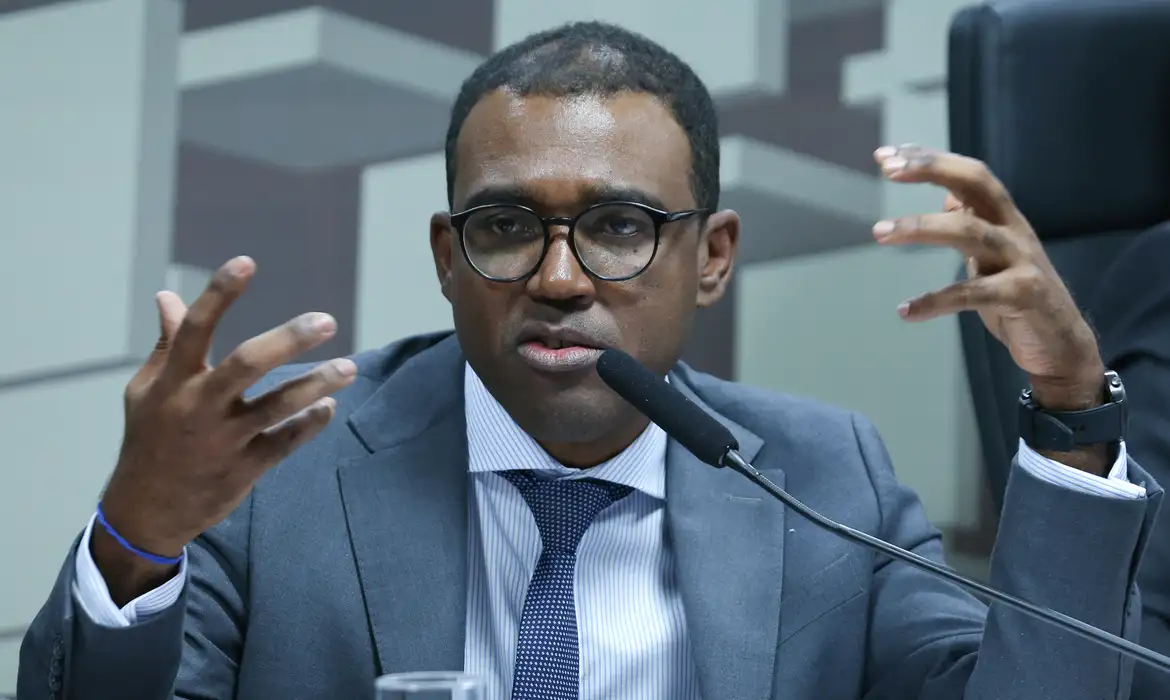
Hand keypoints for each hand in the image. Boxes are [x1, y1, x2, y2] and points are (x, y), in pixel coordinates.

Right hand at [94, 256, 355, 600]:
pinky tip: (329, 407)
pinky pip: (287, 442)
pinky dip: (310, 424)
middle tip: (327, 321)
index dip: (219, 294)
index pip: (195, 329)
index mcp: (173, 382)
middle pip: (246, 364)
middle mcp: (199, 407)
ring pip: (276, 407)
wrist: (146, 511)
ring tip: (349, 369)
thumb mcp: (147, 390)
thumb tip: (167, 296)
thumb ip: (166, 344)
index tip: (247, 262)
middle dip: (288, 340)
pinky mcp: (245, 468)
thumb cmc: (149, 438)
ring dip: (315, 385)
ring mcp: (224, 439)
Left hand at [871, 145, 1106, 471]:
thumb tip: (946, 194)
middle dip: (933, 170)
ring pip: (969, 232)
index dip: (931, 160)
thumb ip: (972, 222)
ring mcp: (1021, 261)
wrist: (1062, 343)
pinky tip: (905, 311)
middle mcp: (1014, 230)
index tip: (886, 156)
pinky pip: (973, 294)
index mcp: (1004, 217)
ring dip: (921, 227)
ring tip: (879, 231)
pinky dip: (936, 301)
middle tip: (889, 171)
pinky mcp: (1023, 296)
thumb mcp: (992, 252)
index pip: (969, 173)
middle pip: (977, 184)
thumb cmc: (1018, 293)